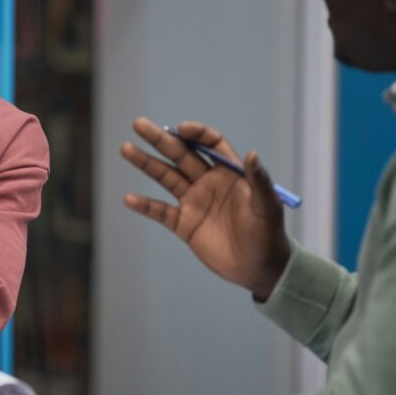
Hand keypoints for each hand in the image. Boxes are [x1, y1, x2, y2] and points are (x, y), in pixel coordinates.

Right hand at [121, 117, 290, 299]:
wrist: (259, 269)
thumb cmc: (269, 235)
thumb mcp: (268, 207)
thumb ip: (259, 181)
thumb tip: (252, 154)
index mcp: (229, 173)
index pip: (209, 144)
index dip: (196, 134)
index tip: (180, 130)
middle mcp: (208, 182)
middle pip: (180, 154)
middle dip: (160, 139)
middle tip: (138, 124)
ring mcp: (194, 202)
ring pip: (165, 177)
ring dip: (146, 163)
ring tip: (126, 149)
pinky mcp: (184, 224)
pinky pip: (160, 211)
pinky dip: (144, 205)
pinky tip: (129, 199)